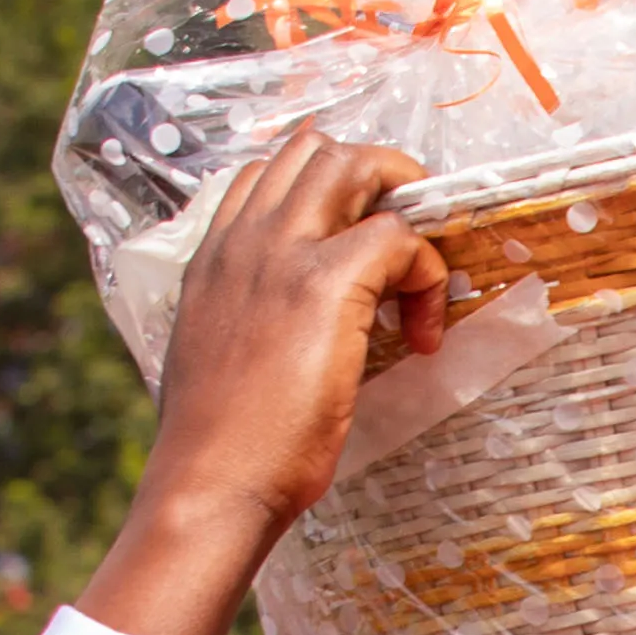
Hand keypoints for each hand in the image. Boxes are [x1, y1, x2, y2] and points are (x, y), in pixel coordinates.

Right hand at [82, 136, 450, 634]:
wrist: (208, 483)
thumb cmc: (218, 445)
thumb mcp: (217, 359)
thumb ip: (244, 322)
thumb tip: (283, 332)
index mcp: (214, 257)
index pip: (267, 173)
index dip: (325, 192)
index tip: (357, 246)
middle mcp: (244, 240)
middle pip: (316, 151)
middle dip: (375, 181)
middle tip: (405, 247)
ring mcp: (282, 254)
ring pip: (356, 167)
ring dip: (404, 205)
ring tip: (419, 274)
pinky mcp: (325, 285)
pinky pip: (398, 235)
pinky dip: (426, 274)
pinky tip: (422, 335)